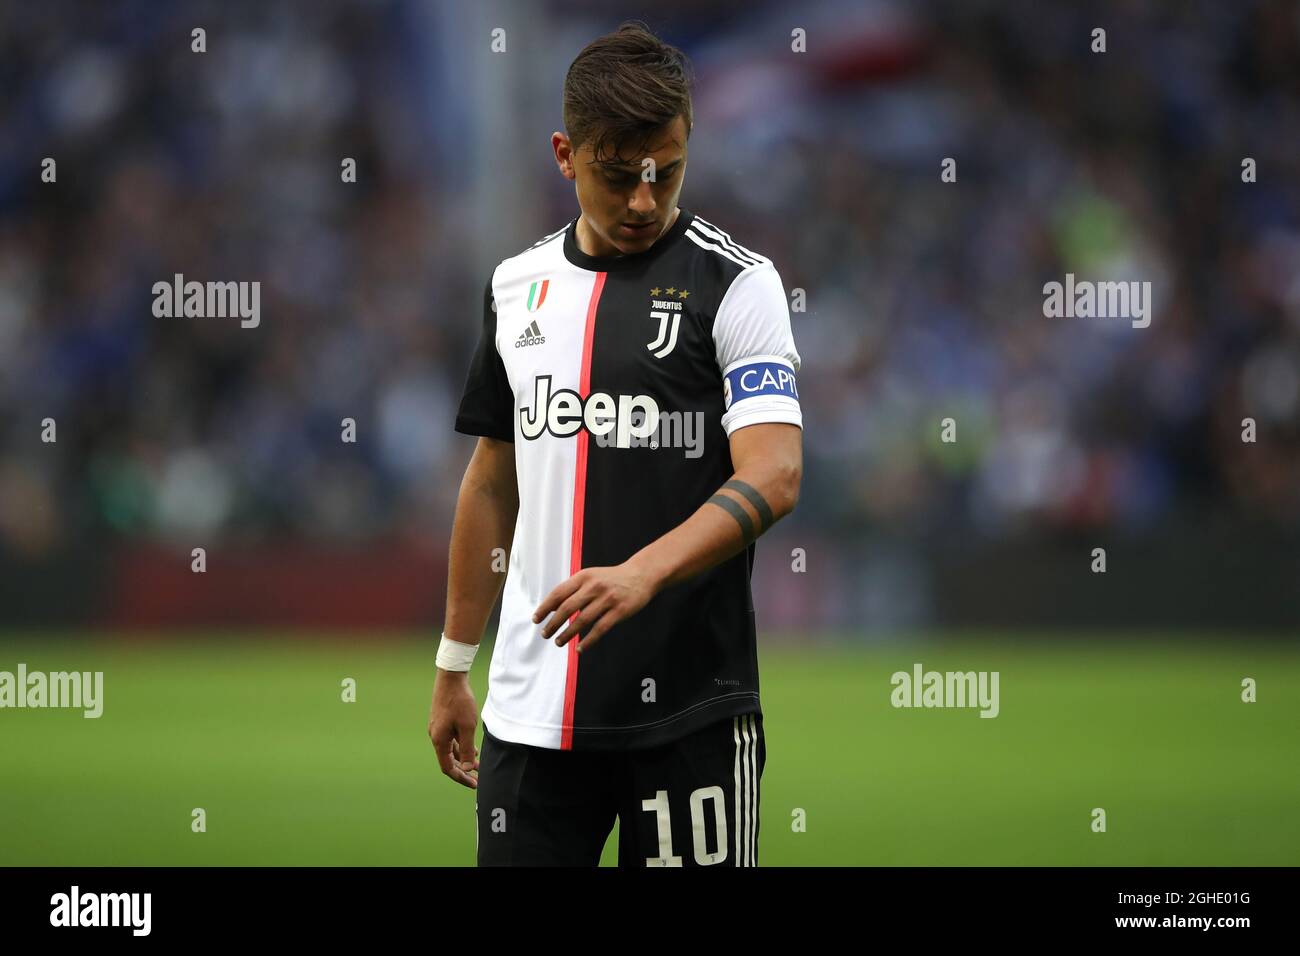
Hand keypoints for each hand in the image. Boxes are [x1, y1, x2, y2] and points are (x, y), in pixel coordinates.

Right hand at [428, 671, 478, 788]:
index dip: (460, 778)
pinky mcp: (443, 721)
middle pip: (449, 760)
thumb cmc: (459, 702)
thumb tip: (465, 769)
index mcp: (439, 740)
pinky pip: (451, 740)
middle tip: (477, 779)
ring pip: (451, 749)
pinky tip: (472, 748)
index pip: (447, 767)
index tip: (474, 784)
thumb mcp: (467, 727)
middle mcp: (436, 736)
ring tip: (478, 765)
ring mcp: (438, 728)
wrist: (451, 678)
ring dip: (463, 758)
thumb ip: (466, 749)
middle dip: (463, 770)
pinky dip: (461, 747)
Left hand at [533, 560, 659, 652]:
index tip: (536, 619)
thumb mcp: (590, 577)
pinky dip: (588, 640)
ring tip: (558, 642)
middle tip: (545, 634)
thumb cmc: (611, 578)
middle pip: (567, 608)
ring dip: (567, 634)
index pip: (558, 593)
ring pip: (582, 620)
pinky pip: (600, 629)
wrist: (641, 575)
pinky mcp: (619, 611)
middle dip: (553, 624)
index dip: (545, 608)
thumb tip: (551, 607)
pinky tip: (580, 648)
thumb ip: (573, 590)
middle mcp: (594, 587)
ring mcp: (607, 599)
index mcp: (583, 577)